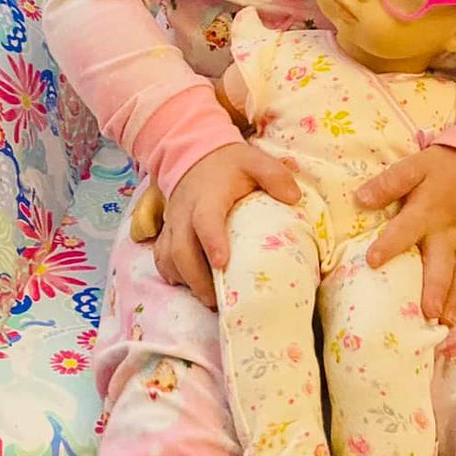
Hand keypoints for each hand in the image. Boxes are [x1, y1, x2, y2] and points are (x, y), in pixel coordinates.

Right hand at [154, 142, 300, 308]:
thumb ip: (274, 176)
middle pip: (181, 249)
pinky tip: (190, 286)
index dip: (212, 241)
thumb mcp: (254, 161)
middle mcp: (185, 213)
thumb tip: (294, 198)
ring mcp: (173, 224)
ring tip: (209, 299)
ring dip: (185, 281)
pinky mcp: (168, 233)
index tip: (222, 263)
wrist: (194, 155)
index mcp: (208, 196)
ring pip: (168, 258)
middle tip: (217, 300)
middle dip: (197, 278)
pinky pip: (161, 258)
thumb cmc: (229, 164)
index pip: (205, 220)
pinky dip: (173, 275)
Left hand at [356, 145, 455, 326]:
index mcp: (426, 213)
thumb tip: (360, 199)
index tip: (372, 262)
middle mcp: (447, 231)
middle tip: (428, 315)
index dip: (387, 246)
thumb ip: (388, 184)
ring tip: (448, 319)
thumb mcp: (414, 166)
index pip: (403, 232)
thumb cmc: (443, 166)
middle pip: (440, 265)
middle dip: (434, 291)